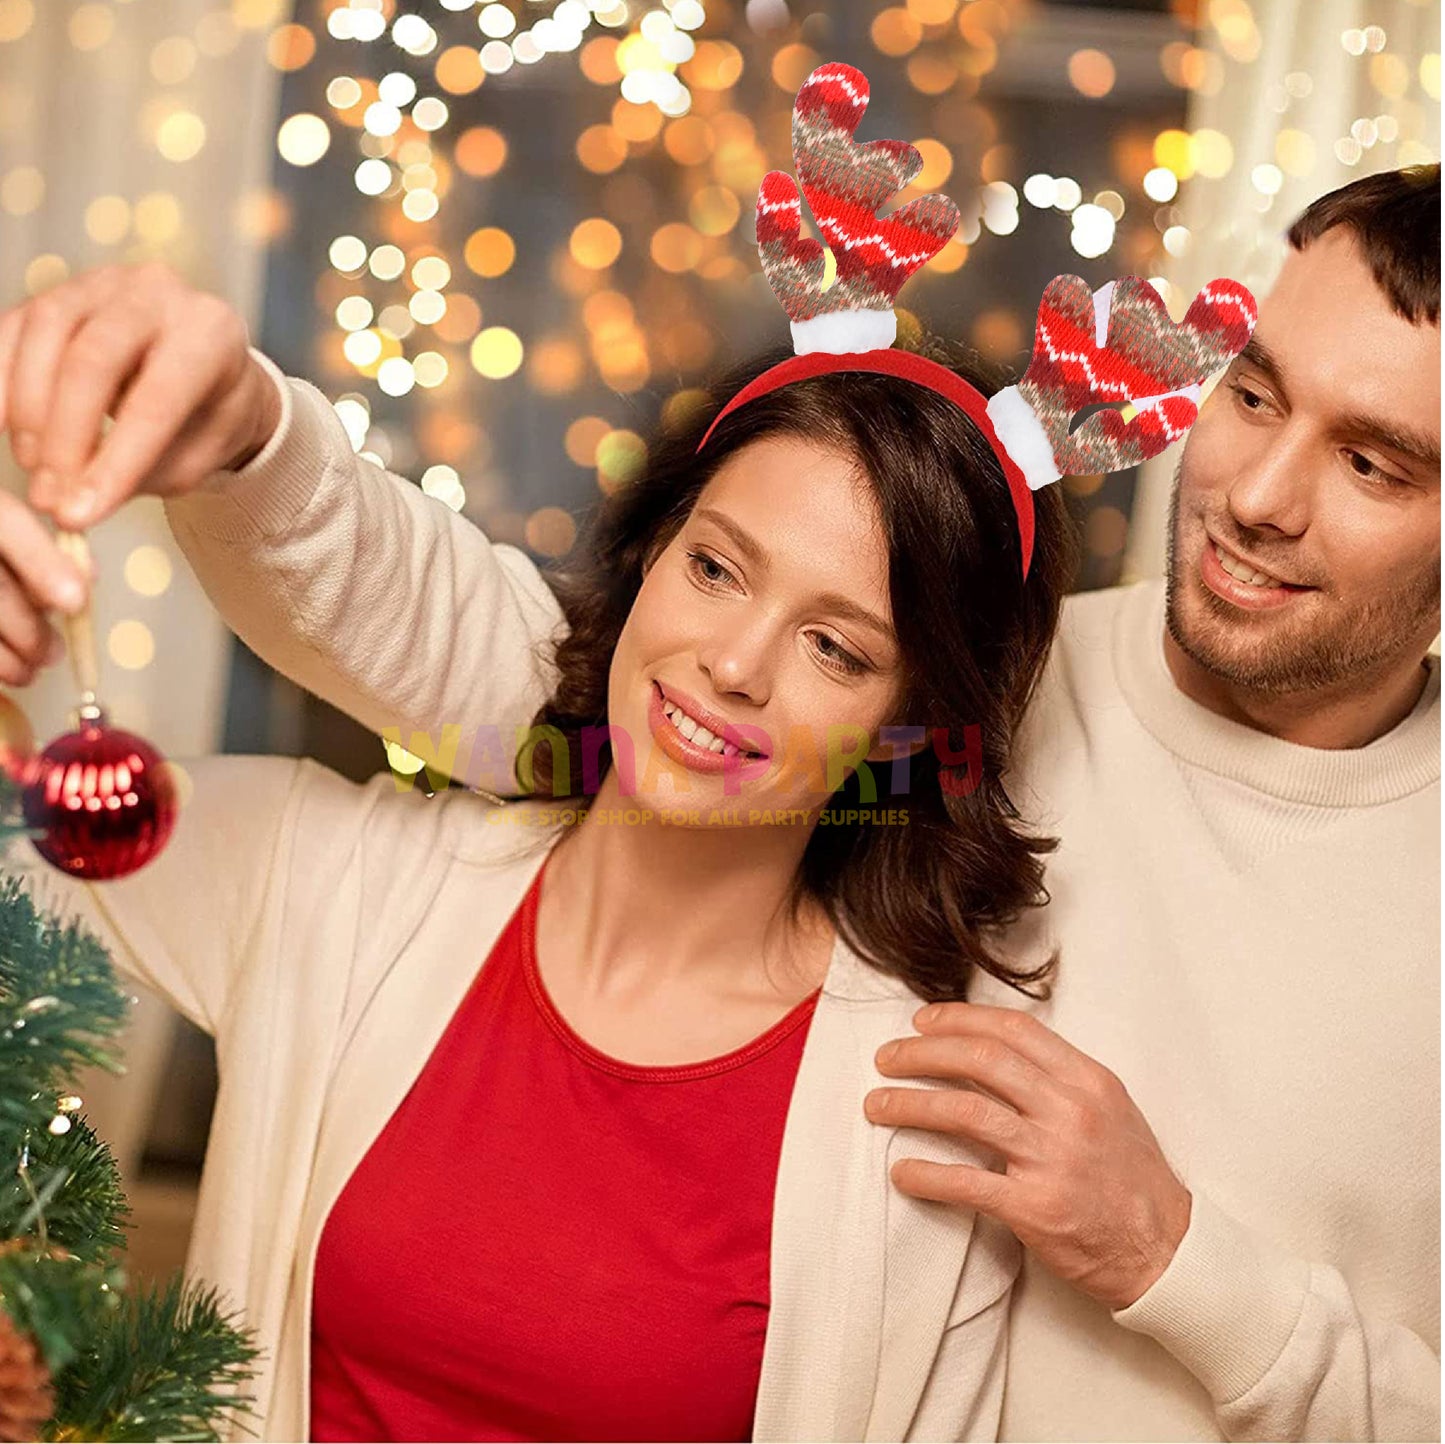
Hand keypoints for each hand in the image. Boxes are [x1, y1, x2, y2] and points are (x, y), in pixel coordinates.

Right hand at [0, 261, 280, 534]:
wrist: (205, 368)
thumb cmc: (206, 418)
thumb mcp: (196, 455)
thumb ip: (144, 473)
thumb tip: (73, 505)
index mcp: (210, 333)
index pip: (157, 400)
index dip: (115, 461)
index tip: (79, 515)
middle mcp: (158, 293)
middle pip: (93, 360)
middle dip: (64, 438)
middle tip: (50, 498)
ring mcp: (102, 283)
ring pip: (47, 334)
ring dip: (29, 412)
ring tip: (34, 469)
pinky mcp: (58, 292)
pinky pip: (14, 329)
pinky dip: (1, 382)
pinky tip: (3, 428)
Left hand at [864, 1002, 1191, 1310]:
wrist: (1169, 1252)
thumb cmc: (1134, 1179)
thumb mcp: (1109, 1109)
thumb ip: (1058, 1077)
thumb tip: (992, 1050)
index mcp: (1086, 1081)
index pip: (1012, 1030)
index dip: (959, 1019)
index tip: (922, 1022)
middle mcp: (1069, 1111)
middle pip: (979, 1061)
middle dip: (921, 1054)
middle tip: (886, 1059)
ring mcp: (1052, 1159)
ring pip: (964, 1113)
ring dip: (909, 1104)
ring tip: (877, 1105)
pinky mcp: (1036, 1208)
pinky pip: (966, 1183)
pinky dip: (926, 1174)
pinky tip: (902, 1171)